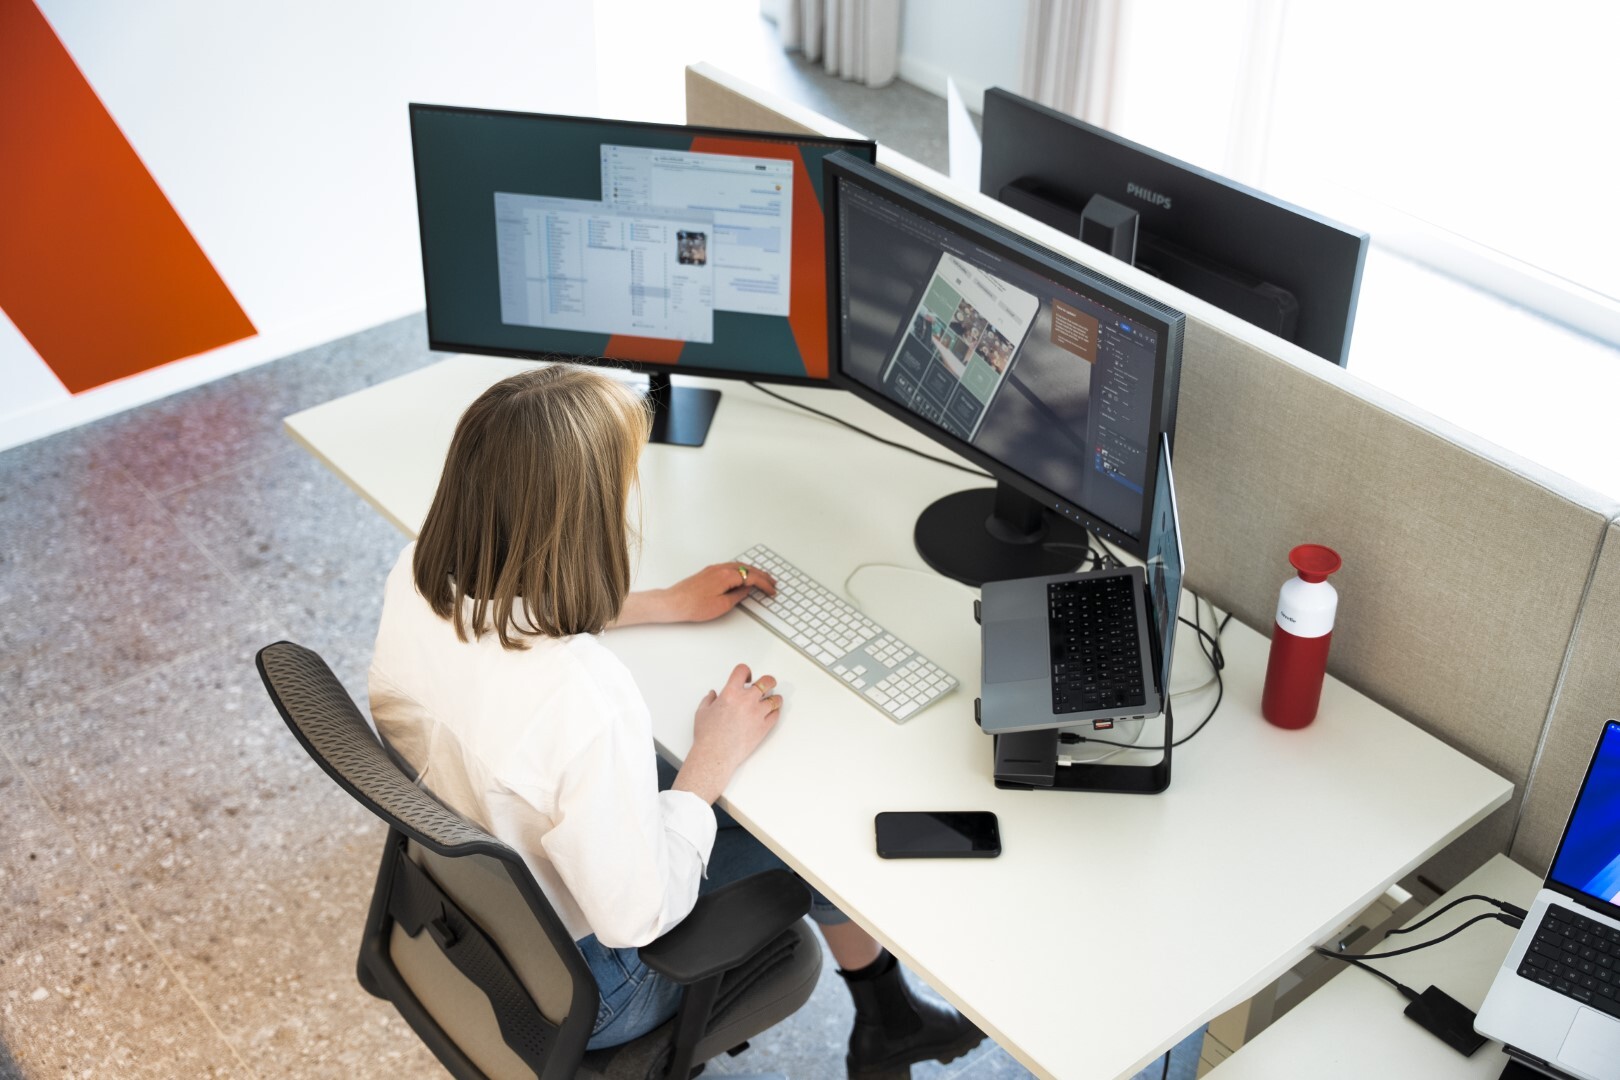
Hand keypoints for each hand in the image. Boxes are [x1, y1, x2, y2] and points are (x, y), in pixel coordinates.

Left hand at [618, 561, 776, 626]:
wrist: (673, 603)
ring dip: (753, 572)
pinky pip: (731, 567)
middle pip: (748, 569)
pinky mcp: (708, 572)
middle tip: (773, 582)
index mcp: (727, 576)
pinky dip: (742, 570)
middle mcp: (721, 568)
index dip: (765, 584)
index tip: (772, 591)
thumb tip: (747, 589)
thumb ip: (738, 596)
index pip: (752, 577)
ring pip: (740, 566)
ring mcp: (714, 569)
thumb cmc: (693, 606)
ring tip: (762, 578)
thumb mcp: (722, 605)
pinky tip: (744, 575)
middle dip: (763, 576)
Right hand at [673, 664, 782, 803]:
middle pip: (766, 681)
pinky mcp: (764, 727)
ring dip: (774, 698)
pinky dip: (774, 712)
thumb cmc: (708, 736)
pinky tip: (771, 713)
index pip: (742, 671)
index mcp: (731, 693)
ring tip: (772, 700)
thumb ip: (709, 700)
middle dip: (767, 681)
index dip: (746, 671)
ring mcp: (757, 713)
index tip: (747, 676)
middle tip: (767, 684)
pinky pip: (776, 715)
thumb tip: (712, 695)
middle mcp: (746, 700)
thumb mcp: (702, 712)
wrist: (715, 754)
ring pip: (775, 699)